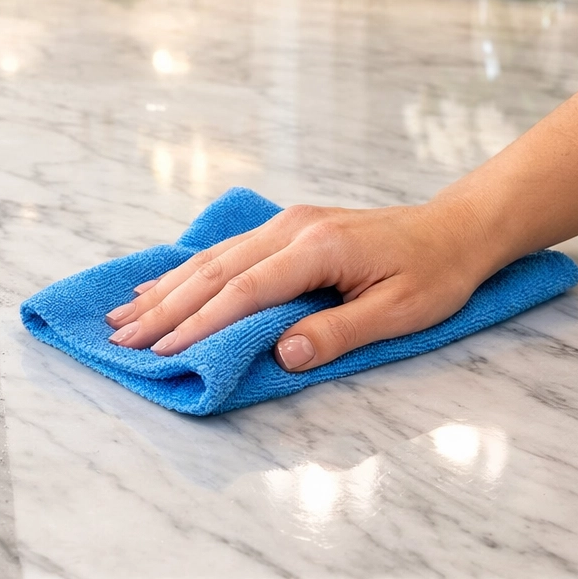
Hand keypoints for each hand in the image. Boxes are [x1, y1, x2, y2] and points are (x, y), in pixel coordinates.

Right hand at [103, 198, 497, 371]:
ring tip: (123, 315)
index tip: (162, 349)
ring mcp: (285, 224)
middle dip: (164, 308)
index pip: (244, 290)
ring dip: (165, 290)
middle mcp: (291, 228)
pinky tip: (159, 285)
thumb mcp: (400, 313)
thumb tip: (283, 354)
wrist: (456, 229)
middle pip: (214, 272)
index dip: (200, 322)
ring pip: (211, 258)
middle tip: (121, 338)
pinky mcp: (285, 228)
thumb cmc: (436, 275)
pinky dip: (186, 271)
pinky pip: (225, 251)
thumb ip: (339, 332)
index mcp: (317, 248)